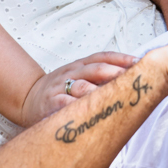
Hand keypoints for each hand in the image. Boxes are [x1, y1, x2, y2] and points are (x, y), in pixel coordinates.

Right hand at [19, 52, 135, 126]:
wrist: (28, 99)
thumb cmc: (61, 91)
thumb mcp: (78, 78)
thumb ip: (99, 78)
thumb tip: (130, 79)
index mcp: (80, 64)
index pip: (102, 56)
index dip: (121, 58)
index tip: (139, 62)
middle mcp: (71, 72)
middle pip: (96, 69)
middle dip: (115, 72)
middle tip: (132, 79)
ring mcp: (60, 87)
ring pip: (81, 85)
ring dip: (99, 90)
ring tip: (114, 96)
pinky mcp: (51, 103)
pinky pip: (65, 104)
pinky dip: (77, 106)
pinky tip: (90, 111)